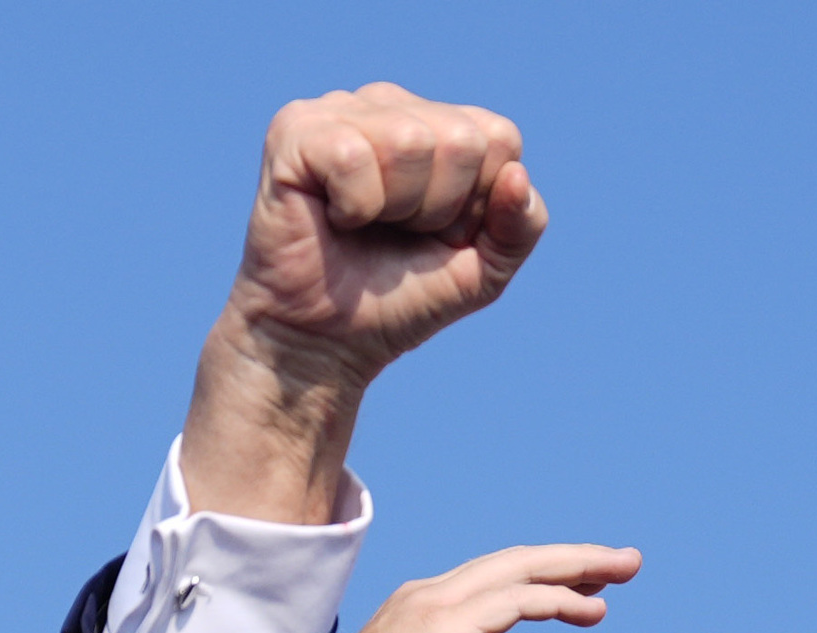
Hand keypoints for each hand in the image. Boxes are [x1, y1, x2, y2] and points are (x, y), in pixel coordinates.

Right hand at [185, 85, 546, 524]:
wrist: (326, 343)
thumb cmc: (400, 300)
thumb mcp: (483, 271)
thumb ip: (521, 227)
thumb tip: (517, 175)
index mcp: (437, 123)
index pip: (499, 137)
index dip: (478, 205)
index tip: (437, 234)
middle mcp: (389, 104)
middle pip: (461, 139)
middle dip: (438, 208)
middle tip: (396, 233)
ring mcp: (340, 110)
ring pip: (409, 141)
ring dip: (395, 208)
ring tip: (363, 225)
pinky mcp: (295, 131)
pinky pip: (353, 156)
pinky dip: (353, 206)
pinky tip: (333, 218)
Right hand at [323, 544, 642, 632]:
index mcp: (425, 615)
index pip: (497, 582)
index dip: (546, 579)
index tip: (591, 584)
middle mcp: (430, 600)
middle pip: (515, 563)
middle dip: (572, 559)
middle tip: (624, 562)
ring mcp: (436, 608)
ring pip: (522, 569)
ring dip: (577, 567)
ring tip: (625, 571)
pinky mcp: (446, 629)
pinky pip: (518, 601)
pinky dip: (559, 600)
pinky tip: (594, 610)